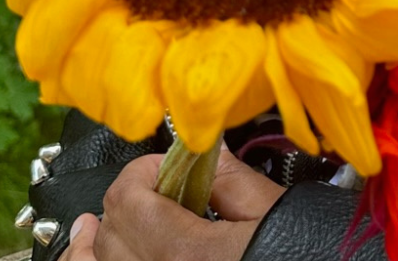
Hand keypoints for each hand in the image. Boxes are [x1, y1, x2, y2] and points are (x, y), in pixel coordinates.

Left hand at [62, 148, 284, 260]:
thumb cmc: (309, 256)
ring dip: (91, 246)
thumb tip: (206, 148)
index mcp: (188, 256)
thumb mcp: (276, 213)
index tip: (168, 168)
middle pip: (108, 236)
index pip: (128, 199)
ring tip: (88, 229)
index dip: (143, 171)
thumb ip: (233, 180)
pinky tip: (94, 258)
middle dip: (127, 204)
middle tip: (155, 192)